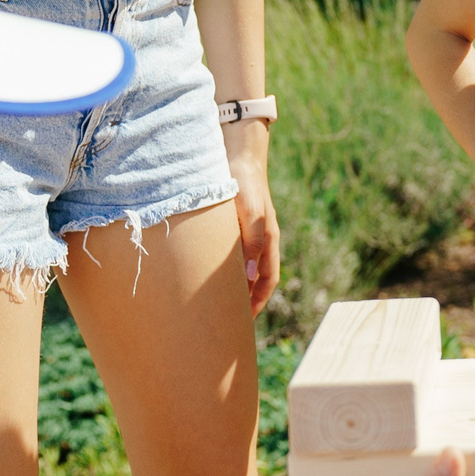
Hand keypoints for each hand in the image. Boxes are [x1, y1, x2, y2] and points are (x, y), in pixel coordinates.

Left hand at [227, 123, 280, 310]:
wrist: (236, 153)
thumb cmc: (243, 183)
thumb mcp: (250, 212)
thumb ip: (252, 243)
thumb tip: (250, 278)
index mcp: (268, 240)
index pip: (268, 280)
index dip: (258, 301)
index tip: (244, 321)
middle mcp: (259, 240)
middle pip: (255, 278)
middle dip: (244, 300)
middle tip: (227, 320)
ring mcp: (247, 232)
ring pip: (242, 268)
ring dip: (232, 286)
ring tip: (214, 303)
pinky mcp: (232, 225)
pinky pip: (229, 254)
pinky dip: (222, 269)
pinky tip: (206, 273)